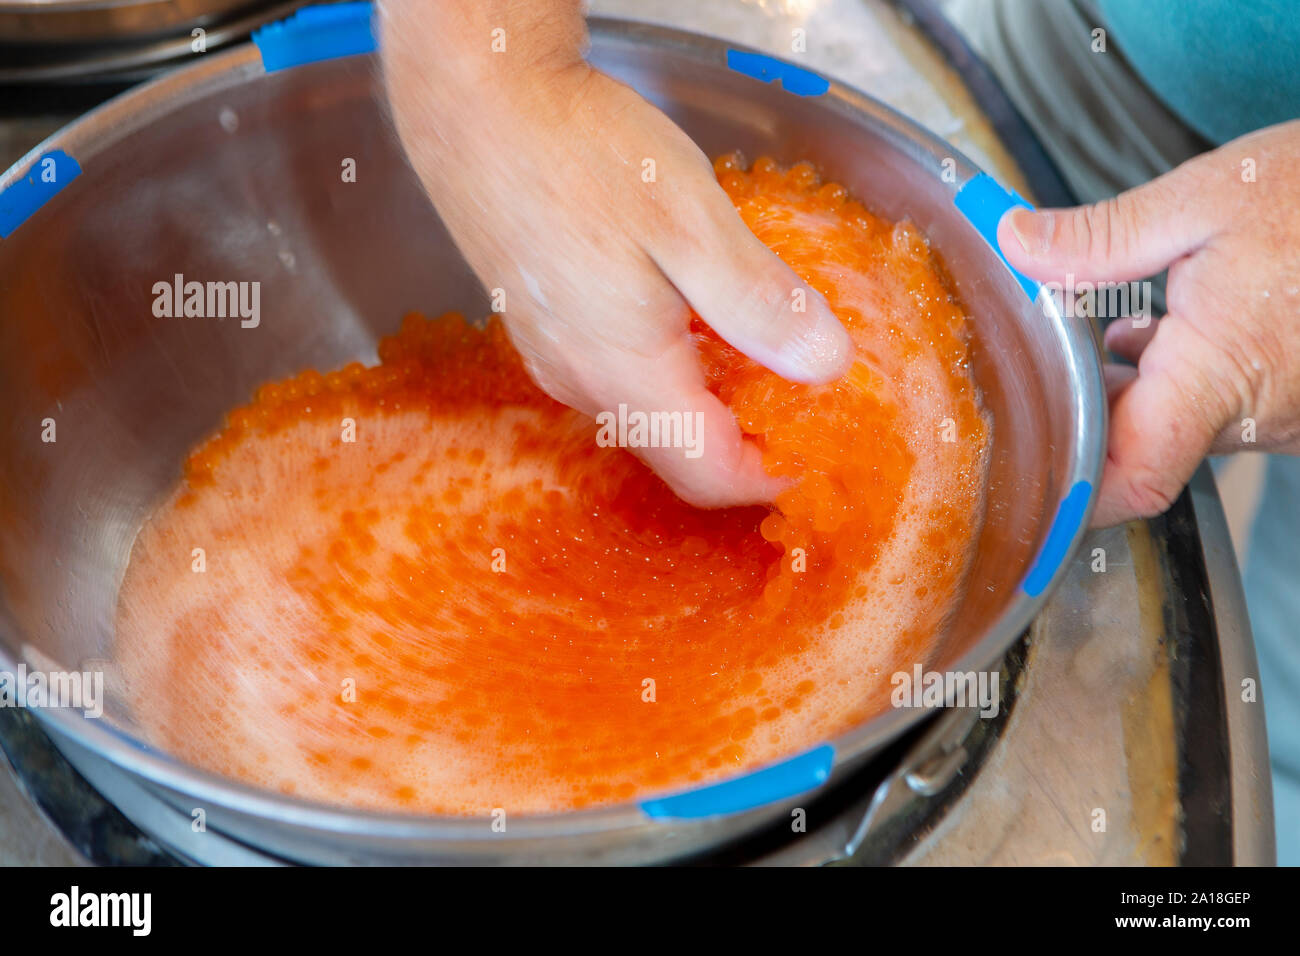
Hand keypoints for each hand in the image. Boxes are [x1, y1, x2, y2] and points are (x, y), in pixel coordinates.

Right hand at [379, 0, 851, 506]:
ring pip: (650, 421)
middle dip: (748, 446)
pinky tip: (697, 321)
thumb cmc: (579, 153)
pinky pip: (620, 383)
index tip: (825, 448)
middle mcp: (584, 384)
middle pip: (680, 456)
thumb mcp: (691, 219)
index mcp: (627, 373)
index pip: (711, 474)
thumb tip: (827, 365)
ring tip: (764, 356)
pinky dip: (672, 376)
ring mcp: (556, 360)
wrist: (476, 105)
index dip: (775, 476)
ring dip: (711, 408)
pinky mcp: (544, 330)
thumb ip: (759, 301)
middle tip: (808, 403)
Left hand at [997, 120, 1299, 526]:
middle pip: (1143, 451)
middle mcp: (1260, 415)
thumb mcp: (1209, 198)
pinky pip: (1222, 413)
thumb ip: (1103, 237)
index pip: (1135, 478)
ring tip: (1108, 330)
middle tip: (1047, 358)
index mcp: (1223, 371)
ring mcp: (1288, 418)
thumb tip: (1016, 245)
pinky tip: (1164, 329)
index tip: (1028, 479)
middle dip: (1090, 411)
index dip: (1076, 496)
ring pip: (1180, 430)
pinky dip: (1180, 382)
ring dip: (1134, 392)